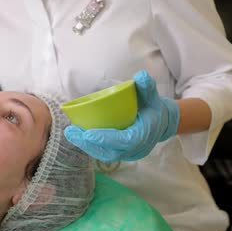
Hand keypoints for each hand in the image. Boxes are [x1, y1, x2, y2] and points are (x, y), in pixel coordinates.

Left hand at [64, 70, 179, 161]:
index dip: (106, 139)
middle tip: (70, 132)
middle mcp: (137, 148)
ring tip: (71, 134)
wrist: (161, 122)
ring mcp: (130, 154)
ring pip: (105, 154)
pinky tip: (78, 138)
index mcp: (144, 134)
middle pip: (110, 151)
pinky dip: (91, 147)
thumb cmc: (152, 106)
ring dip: (86, 146)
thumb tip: (141, 76)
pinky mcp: (123, 155)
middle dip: (88, 143)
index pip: (124, 140)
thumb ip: (147, 86)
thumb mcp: (151, 95)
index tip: (87, 133)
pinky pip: (105, 154)